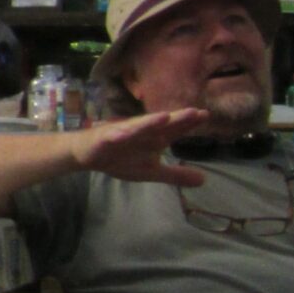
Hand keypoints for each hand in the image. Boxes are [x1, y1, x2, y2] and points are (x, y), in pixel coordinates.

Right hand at [74, 109, 211, 186]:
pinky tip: (123, 133)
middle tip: (194, 112)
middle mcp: (142, 132)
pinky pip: (113, 136)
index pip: (175, 129)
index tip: (206, 115)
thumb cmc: (121, 158)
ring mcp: (124, 133)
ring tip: (165, 117)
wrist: (87, 154)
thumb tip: (204, 180)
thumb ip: (175, 174)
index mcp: (154, 138)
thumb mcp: (151, 171)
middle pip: (162, 124)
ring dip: (150, 122)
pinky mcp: (106, 138)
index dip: (190, 123)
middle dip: (176, 118)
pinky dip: (118, 134)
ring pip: (139, 127)